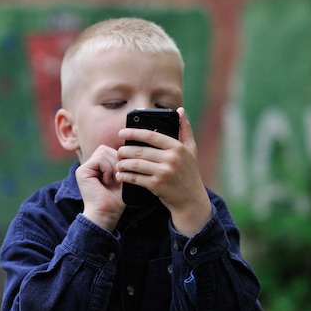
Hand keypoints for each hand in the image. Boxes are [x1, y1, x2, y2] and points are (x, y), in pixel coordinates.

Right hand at [76, 145, 125, 231]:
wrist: (106, 214)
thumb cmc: (115, 200)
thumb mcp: (121, 178)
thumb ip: (120, 163)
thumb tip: (127, 149)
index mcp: (97, 167)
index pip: (108, 150)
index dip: (118, 159)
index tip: (121, 176)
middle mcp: (89, 166)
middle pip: (105, 149)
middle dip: (116, 161)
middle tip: (118, 179)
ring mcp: (84, 168)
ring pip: (103, 152)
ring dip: (112, 166)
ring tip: (113, 181)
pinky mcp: (82, 171)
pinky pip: (99, 159)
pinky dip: (107, 169)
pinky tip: (107, 181)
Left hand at [116, 107, 211, 236]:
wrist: (191, 200)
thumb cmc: (190, 174)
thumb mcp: (192, 150)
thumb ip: (185, 130)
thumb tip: (180, 110)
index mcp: (177, 147)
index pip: (151, 136)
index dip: (134, 133)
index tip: (122, 132)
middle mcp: (171, 159)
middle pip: (140, 151)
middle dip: (125, 151)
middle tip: (118, 151)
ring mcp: (163, 173)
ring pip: (135, 164)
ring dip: (123, 164)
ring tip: (118, 163)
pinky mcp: (156, 185)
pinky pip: (136, 178)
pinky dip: (126, 176)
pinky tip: (120, 175)